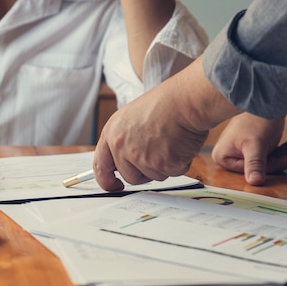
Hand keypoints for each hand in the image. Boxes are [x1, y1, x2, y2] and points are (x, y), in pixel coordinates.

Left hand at [93, 75, 207, 190]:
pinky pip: (173, 172)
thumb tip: (121, 163)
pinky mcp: (163, 164)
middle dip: (145, 171)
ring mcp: (142, 157)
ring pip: (153, 176)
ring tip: (169, 141)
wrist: (186, 99)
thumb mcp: (130, 118)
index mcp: (112, 134)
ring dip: (164, 165)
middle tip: (158, 151)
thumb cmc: (164, 104)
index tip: (115, 186)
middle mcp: (122, 148)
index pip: (100, 166)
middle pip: (131, 177)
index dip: (107, 180)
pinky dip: (180, 162)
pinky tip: (180, 143)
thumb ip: (122, 140)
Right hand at [212, 114, 286, 184]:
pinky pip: (270, 154)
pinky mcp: (252, 147)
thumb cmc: (254, 119)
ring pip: (268, 159)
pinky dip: (283, 150)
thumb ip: (254, 164)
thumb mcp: (255, 145)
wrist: (263, 97)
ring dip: (285, 154)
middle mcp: (229, 155)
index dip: (272, 165)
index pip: (250, 169)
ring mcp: (241, 151)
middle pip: (260, 165)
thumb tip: (253, 182)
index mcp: (223, 157)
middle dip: (282, 158)